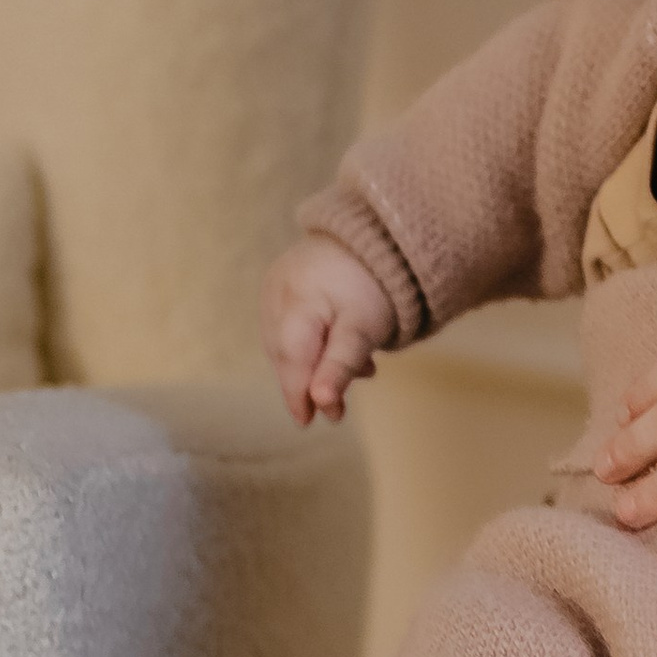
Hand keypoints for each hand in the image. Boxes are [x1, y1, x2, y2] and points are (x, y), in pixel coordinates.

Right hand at [261, 235, 393, 424]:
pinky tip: (342, 347)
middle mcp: (277, 294)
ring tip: (359, 370)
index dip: (297, 395)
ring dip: (316, 362)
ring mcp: (276, 285)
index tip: (310, 422)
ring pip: (288, 339)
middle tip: (338, 409)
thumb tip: (319, 402)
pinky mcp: (283, 280)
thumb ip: (340, 364)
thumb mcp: (365, 328)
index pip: (291, 360)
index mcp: (296, 304)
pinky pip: (290, 321)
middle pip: (288, 353)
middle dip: (312, 382)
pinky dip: (313, 341)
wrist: (380, 233)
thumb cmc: (377, 282)